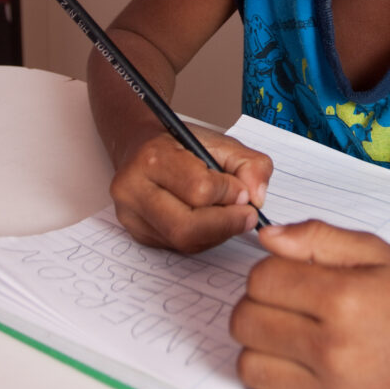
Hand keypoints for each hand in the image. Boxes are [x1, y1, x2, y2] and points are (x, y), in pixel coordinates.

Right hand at [110, 127, 272, 252]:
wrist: (139, 146)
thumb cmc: (180, 144)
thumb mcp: (219, 141)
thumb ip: (249, 163)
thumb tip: (257, 197)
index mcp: (152, 157)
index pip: (198, 189)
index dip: (229, 193)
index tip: (244, 191)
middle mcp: (134, 189)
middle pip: (186, 226)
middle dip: (226, 223)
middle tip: (248, 214)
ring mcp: (132, 216)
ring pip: (184, 242)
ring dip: (218, 233)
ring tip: (230, 214)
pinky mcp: (138, 234)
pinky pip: (179, 247)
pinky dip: (204, 237)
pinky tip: (209, 220)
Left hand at [230, 220, 389, 388]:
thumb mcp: (373, 250)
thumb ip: (316, 237)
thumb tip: (266, 237)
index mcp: (343, 298)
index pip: (261, 280)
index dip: (268, 269)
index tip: (290, 273)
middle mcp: (333, 348)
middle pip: (245, 322)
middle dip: (257, 303)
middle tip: (286, 301)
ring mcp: (331, 388)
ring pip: (247, 365)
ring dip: (258, 344)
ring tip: (288, 332)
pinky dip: (270, 384)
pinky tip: (294, 365)